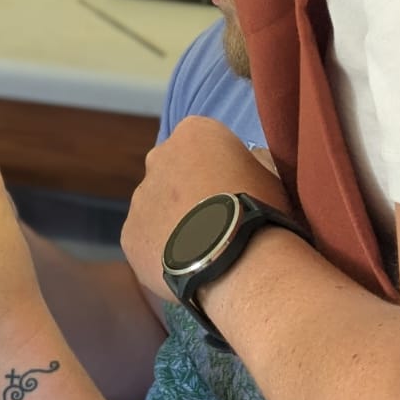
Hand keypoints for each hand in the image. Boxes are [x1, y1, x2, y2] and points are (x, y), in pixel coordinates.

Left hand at [121, 116, 291, 294]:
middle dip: (187, 193)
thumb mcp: (269, 172)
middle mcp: (158, 157)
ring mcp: (140, 197)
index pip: (200, 144)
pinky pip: (146, 242)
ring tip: (205, 251)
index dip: (217, 170)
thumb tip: (245, 163)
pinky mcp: (130, 235)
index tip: (233, 192)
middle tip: (215, 222)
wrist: (239, 258)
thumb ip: (249, 161)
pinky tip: (189, 267)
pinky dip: (163, 253)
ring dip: (174, 224)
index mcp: (193, 133)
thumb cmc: (262, 210)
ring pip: (156, 209)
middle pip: (172, 173)